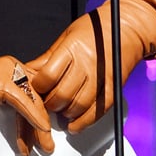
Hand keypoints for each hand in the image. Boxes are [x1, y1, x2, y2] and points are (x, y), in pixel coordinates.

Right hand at [0, 3, 53, 153]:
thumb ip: (16, 106)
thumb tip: (38, 125)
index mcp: (14, 69)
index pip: (39, 92)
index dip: (44, 114)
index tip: (48, 135)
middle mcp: (13, 66)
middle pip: (38, 96)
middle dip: (44, 124)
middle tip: (48, 147)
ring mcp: (6, 71)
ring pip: (33, 101)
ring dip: (40, 127)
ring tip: (44, 147)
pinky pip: (23, 101)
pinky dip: (33, 118)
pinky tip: (40, 131)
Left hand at [27, 0, 155, 134]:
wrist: (128, 30)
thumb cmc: (94, 30)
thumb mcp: (66, 37)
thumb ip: (48, 58)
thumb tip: (27, 72)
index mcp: (72, 49)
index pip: (48, 76)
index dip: (38, 86)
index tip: (37, 87)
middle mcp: (87, 65)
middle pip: (62, 95)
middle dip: (50, 103)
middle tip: (47, 101)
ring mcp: (102, 78)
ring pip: (78, 106)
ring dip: (65, 113)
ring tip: (61, 109)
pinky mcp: (113, 89)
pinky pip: (97, 112)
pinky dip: (83, 122)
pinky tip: (74, 125)